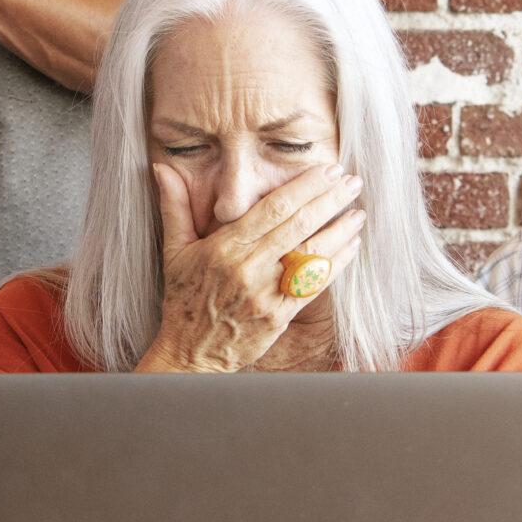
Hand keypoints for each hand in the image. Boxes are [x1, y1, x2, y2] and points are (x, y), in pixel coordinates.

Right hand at [138, 163, 366, 374]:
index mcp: (224, 248)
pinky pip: (314, 285)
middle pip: (298, 225)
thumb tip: (162, 169)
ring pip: (311, 254)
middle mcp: (247, 268)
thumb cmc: (183, 298)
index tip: (326, 170)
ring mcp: (266, 294)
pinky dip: (335, 263)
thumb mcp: (174, 251)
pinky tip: (350, 246)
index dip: (304, 187)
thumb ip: (174, 207)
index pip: (272, 208)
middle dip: (329, 200)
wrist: (190, 353)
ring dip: (340, 231)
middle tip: (352, 180)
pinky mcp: (280, 316)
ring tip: (359, 212)